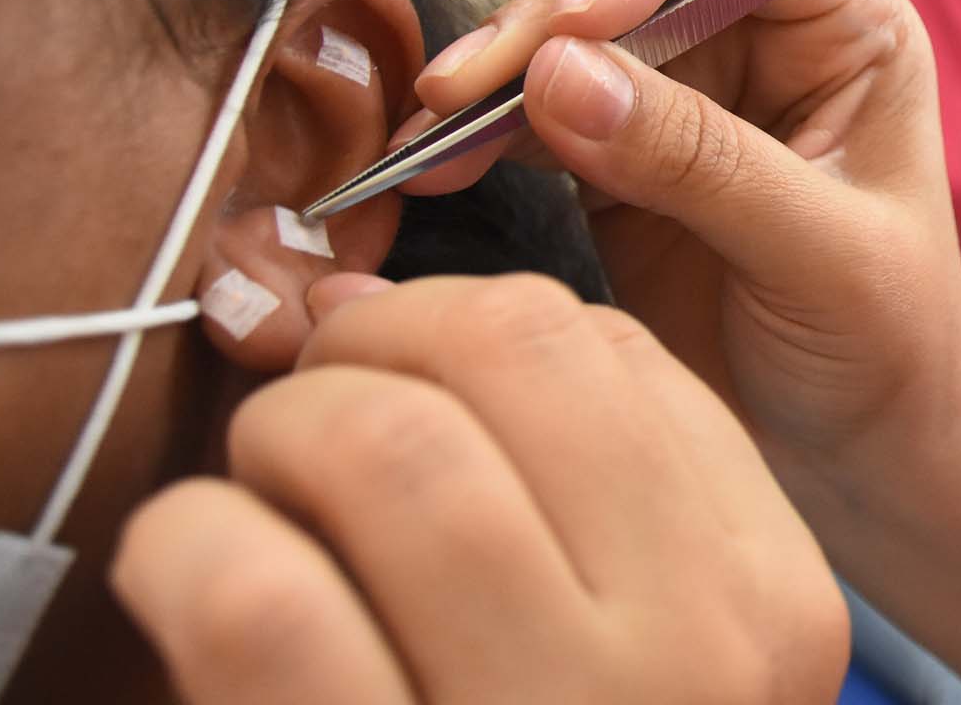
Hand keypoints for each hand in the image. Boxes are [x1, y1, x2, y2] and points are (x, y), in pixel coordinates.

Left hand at [111, 275, 846, 703]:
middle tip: (311, 411)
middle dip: (367, 347)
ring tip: (252, 492)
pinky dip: (192, 544)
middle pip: (506, 358)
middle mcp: (691, 657)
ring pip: (390, 449)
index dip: (457, 325)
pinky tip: (189, 567)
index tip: (391, 369)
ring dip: (277, 434)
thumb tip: (365, 302)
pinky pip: (266, 598)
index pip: (605, 350)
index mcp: (770, 600)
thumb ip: (581, 475)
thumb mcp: (663, 648)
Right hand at [403, 0, 960, 489]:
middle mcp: (761, 29)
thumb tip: (560, 74)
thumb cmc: (886, 349)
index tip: (590, 13)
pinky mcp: (609, 147)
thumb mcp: (822, 257)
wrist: (855, 458)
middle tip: (479, 82)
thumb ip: (702, 163)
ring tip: (437, 126)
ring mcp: (680, 84)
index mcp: (847, 21)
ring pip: (569, 14)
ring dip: (498, 56)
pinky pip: (528, 101)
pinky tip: (430, 158)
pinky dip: (476, 124)